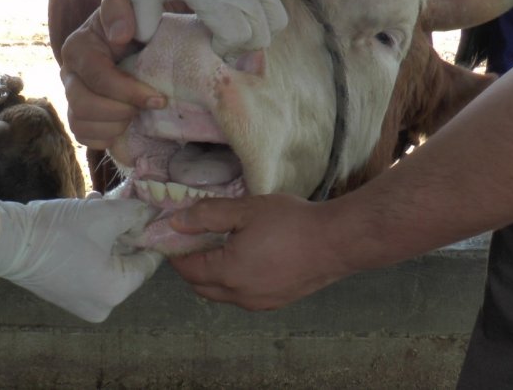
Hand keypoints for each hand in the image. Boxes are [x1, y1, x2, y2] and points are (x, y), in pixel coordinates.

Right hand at [0, 195, 163, 321]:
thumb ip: (136, 213)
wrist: (8, 242)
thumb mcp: (105, 215)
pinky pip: (90, 264)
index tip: (155, 211)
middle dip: (125, 228)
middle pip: (127, 260)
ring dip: (107, 230)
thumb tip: (155, 210)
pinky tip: (86, 214)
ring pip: (108, 258)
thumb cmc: (58, 231)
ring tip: (99, 202)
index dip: (153, 232)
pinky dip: (92, 242)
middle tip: (123, 201)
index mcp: (115, 293)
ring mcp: (82, 301)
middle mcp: (102, 305)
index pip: (149, 262)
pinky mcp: (66, 292)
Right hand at [59, 0, 165, 149]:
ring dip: (116, 124)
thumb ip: (122, 6)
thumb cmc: (141, 23)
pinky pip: (83, 137)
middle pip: (83, 105)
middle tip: (149, 105)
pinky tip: (125, 125)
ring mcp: (70, 96)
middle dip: (121, 110)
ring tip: (137, 113)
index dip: (128, 92)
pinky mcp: (77, 116)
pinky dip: (106, 136)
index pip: (97, 77)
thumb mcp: (135, 2)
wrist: (144, 44)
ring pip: (82, 124)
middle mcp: (68, 72)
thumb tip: (118, 35)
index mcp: (78, 46)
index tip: (159, 98)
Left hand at [129, 0, 287, 55]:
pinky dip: (260, 14)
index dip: (223, 48)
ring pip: (276, 20)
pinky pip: (271, 1)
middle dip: (242, 46)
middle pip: (261, 35)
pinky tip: (232, 9)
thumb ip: (142, 18)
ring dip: (258, 31)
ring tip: (231, 28)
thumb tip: (145, 44)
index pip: (238, 38)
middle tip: (218, 39)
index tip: (205, 42)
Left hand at [167, 194, 341, 310]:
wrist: (337, 242)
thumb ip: (207, 215)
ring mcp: (259, 303)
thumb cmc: (292, 222)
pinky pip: (243, 296)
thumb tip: (176, 222)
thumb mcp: (245, 210)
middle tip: (196, 238)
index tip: (176, 233)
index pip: (187, 268)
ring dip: (213, 275)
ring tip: (222, 245)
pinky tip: (247, 257)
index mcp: (228, 273)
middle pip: (200, 286)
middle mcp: (240, 296)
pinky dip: (234, 281)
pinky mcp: (275, 302)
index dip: (176, 251)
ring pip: (222, 293)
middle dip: (192, 265)